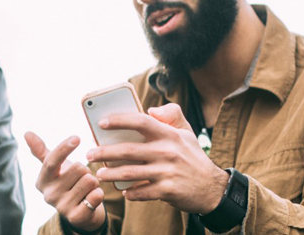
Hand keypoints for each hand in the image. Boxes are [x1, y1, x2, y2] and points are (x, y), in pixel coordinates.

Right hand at [24, 132, 105, 230]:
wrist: (81, 210)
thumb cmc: (67, 182)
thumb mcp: (54, 167)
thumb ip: (40, 150)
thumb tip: (26, 133)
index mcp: (42, 181)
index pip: (51, 161)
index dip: (64, 148)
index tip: (77, 138)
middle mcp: (49, 195)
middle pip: (78, 168)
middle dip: (86, 170)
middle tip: (80, 179)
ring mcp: (62, 207)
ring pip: (89, 180)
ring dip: (93, 182)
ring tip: (85, 189)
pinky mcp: (76, 217)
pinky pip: (96, 195)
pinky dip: (98, 193)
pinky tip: (91, 199)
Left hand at [86, 104, 228, 213]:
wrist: (213, 188)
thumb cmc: (193, 158)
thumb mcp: (187, 132)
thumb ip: (171, 115)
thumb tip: (150, 110)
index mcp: (169, 135)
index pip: (141, 122)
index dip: (120, 120)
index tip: (102, 123)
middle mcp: (167, 152)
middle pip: (128, 150)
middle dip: (104, 152)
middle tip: (90, 154)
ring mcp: (166, 172)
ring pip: (129, 173)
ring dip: (111, 174)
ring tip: (99, 174)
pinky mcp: (167, 191)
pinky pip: (140, 192)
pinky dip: (130, 193)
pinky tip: (123, 191)